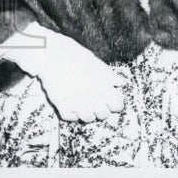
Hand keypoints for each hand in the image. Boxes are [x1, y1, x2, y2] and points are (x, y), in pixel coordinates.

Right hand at [0, 23, 124, 121]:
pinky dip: (72, 113)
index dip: (115, 104)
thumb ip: (111, 77)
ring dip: (87, 112)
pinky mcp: (63, 108)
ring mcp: (79, 105)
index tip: (111, 100)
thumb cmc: (78, 57)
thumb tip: (122, 83)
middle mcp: (94, 99)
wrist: (55, 57)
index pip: (118, 106)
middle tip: (96, 101)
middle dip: (102, 110)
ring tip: (83, 102)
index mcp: (106, 88)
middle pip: (104, 115)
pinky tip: (71, 103)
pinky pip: (71, 118)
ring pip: (88, 119)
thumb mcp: (99, 65)